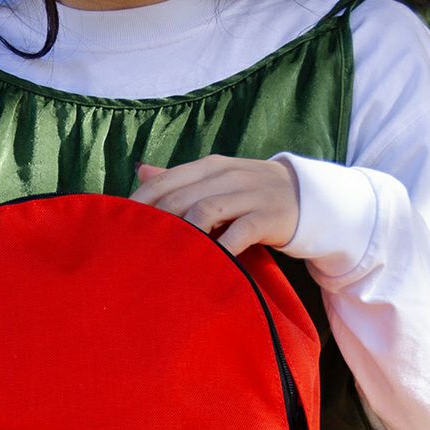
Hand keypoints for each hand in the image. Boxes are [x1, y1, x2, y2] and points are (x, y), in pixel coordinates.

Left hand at [129, 155, 298, 255]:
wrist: (306, 197)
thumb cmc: (252, 194)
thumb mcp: (217, 180)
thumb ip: (180, 179)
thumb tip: (141, 171)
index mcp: (210, 166)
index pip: (165, 180)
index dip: (141, 203)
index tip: (122, 227)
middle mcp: (227, 175)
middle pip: (180, 197)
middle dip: (158, 224)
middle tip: (140, 250)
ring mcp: (249, 195)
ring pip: (205, 210)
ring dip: (185, 235)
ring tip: (169, 258)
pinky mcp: (268, 217)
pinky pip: (239, 233)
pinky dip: (220, 248)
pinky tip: (208, 264)